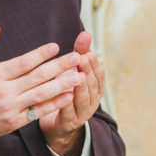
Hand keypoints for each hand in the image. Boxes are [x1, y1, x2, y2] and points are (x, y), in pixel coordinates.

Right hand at [0, 22, 85, 147]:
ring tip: (79, 76)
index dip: (39, 54)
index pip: (21, 63)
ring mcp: (11, 108)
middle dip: (59, 67)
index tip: (55, 46)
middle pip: (36, 77)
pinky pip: (38, 112)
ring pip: (40, 94)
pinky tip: (69, 96)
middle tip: (77, 58)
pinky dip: (55, 104)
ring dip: (62, 85)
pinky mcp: (15, 122)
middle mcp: (4, 92)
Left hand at [39, 31, 105, 155]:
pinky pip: (69, 112)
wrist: (56, 122)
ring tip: (77, 75)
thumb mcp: (73, 71)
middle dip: (88, 71)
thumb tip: (86, 33)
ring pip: (83, 99)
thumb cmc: (66, 91)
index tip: (88, 53)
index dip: (94, 64)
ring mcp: (82, 113)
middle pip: (92, 85)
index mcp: (95, 88)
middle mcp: (92, 101)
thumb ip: (79, 53)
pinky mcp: (69, 122)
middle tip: (82, 58)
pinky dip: (67, 103)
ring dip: (81, 86)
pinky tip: (65, 94)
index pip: (99, 75)